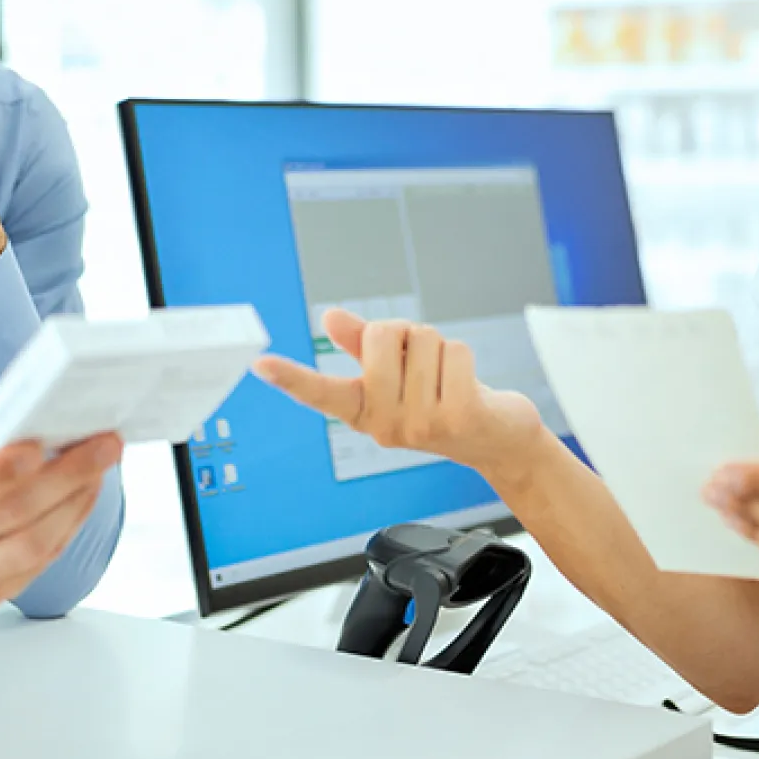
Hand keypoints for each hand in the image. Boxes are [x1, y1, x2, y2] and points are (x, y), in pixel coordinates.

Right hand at [0, 403, 122, 608]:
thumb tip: (25, 413)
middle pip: (6, 517)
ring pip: (31, 547)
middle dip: (64, 477)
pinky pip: (40, 564)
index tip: (43, 443)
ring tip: (100, 467)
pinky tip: (82, 495)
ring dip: (76, 503)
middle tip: (103, 446)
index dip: (0, 470)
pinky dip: (70, 526)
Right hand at [252, 308, 545, 482]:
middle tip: (424, 364)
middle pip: (383, 334)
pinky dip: (463, 356)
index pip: (320, 392)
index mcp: (365, 411)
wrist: (497, 439)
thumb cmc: (444, 399)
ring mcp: (420, 425)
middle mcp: (386, 424)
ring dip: (440, 346)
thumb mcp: (399, 374)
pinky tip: (468, 386)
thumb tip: (329, 319)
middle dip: (408, 334)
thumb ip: (362, 345)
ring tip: (447, 378)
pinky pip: (453, 351)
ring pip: (423, 337)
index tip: (261, 364)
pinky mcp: (456, 418)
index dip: (291, 377)